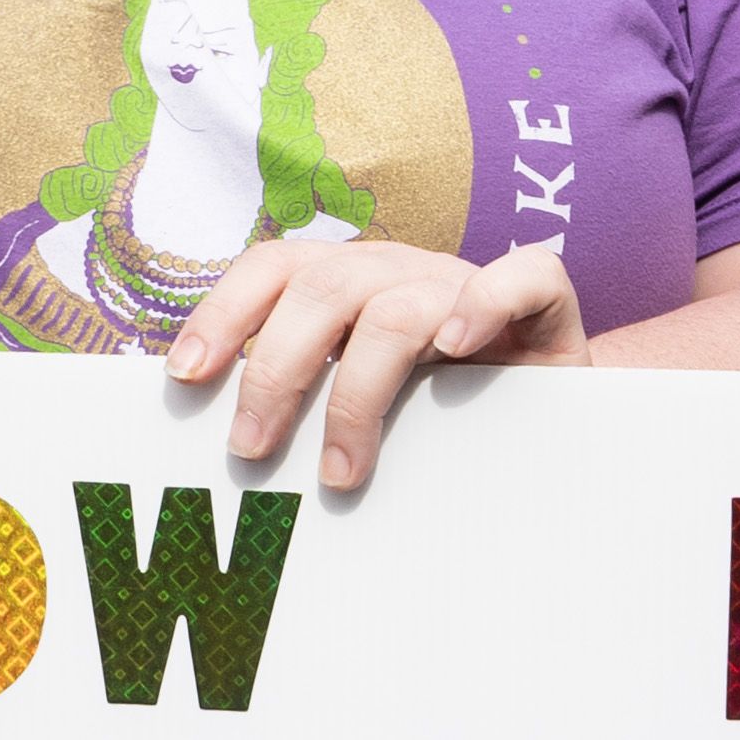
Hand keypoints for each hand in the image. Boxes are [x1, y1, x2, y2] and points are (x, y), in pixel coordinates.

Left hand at [163, 234, 585, 496]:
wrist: (554, 413)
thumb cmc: (439, 417)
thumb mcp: (363, 406)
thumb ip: (303, 409)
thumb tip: (226, 454)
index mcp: (348, 282)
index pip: (273, 269)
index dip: (224, 312)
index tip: (184, 376)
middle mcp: (400, 271)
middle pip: (320, 291)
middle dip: (274, 371)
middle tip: (250, 447)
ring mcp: (466, 282)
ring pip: (396, 307)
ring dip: (357, 393)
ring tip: (341, 470)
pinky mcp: (541, 302)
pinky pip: (523, 276)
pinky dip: (484, 302)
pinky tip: (456, 346)